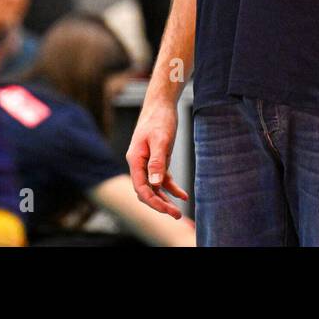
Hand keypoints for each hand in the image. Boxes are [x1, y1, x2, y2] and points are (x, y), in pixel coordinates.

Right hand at [125, 97, 188, 218]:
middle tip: (176, 215)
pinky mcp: (157, 159)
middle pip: (146, 191)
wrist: (161, 103)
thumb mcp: (160, 139)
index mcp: (135, 159)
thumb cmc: (159, 118)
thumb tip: (155, 184)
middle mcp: (139, 163)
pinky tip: (183, 195)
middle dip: (159, 204)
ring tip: (178, 211)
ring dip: (164, 199)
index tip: (167, 210)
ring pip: (153, 187)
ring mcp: (147, 162)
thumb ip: (157, 161)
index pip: (140, 187)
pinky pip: (162, 178)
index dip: (153, 201)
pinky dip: (171, 187)